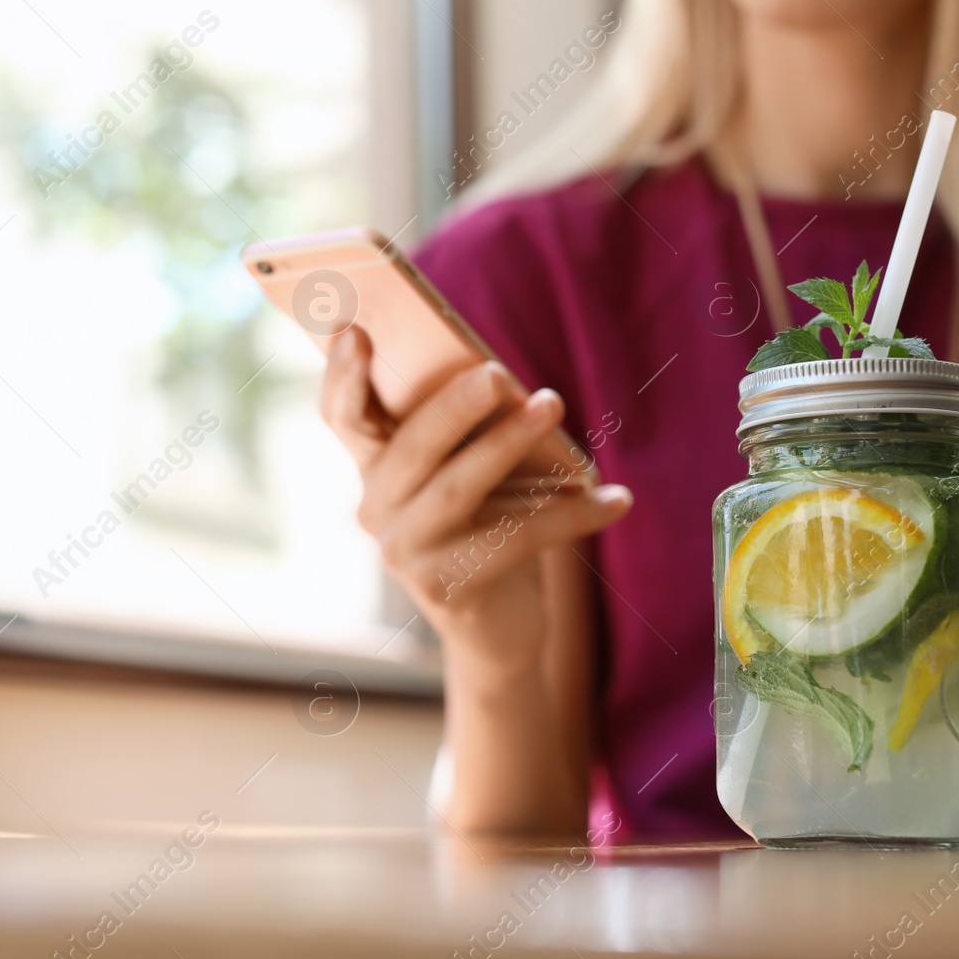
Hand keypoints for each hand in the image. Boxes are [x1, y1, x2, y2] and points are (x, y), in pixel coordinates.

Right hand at [318, 326, 631, 666]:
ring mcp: (407, 555)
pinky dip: (573, 515)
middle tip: (493, 373)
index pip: (343, 418)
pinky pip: (517, 538)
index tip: (355, 331)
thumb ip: (464, 429)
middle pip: (409, 449)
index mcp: (374, 470)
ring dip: (508, 443)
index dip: (341, 376)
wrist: (498, 627)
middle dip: (451, 407)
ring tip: (552, 402)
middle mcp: (377, 512)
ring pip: (457, 489)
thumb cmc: (487, 527)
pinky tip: (617, 499)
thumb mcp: (469, 473)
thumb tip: (495, 374)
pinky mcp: (450, 588)